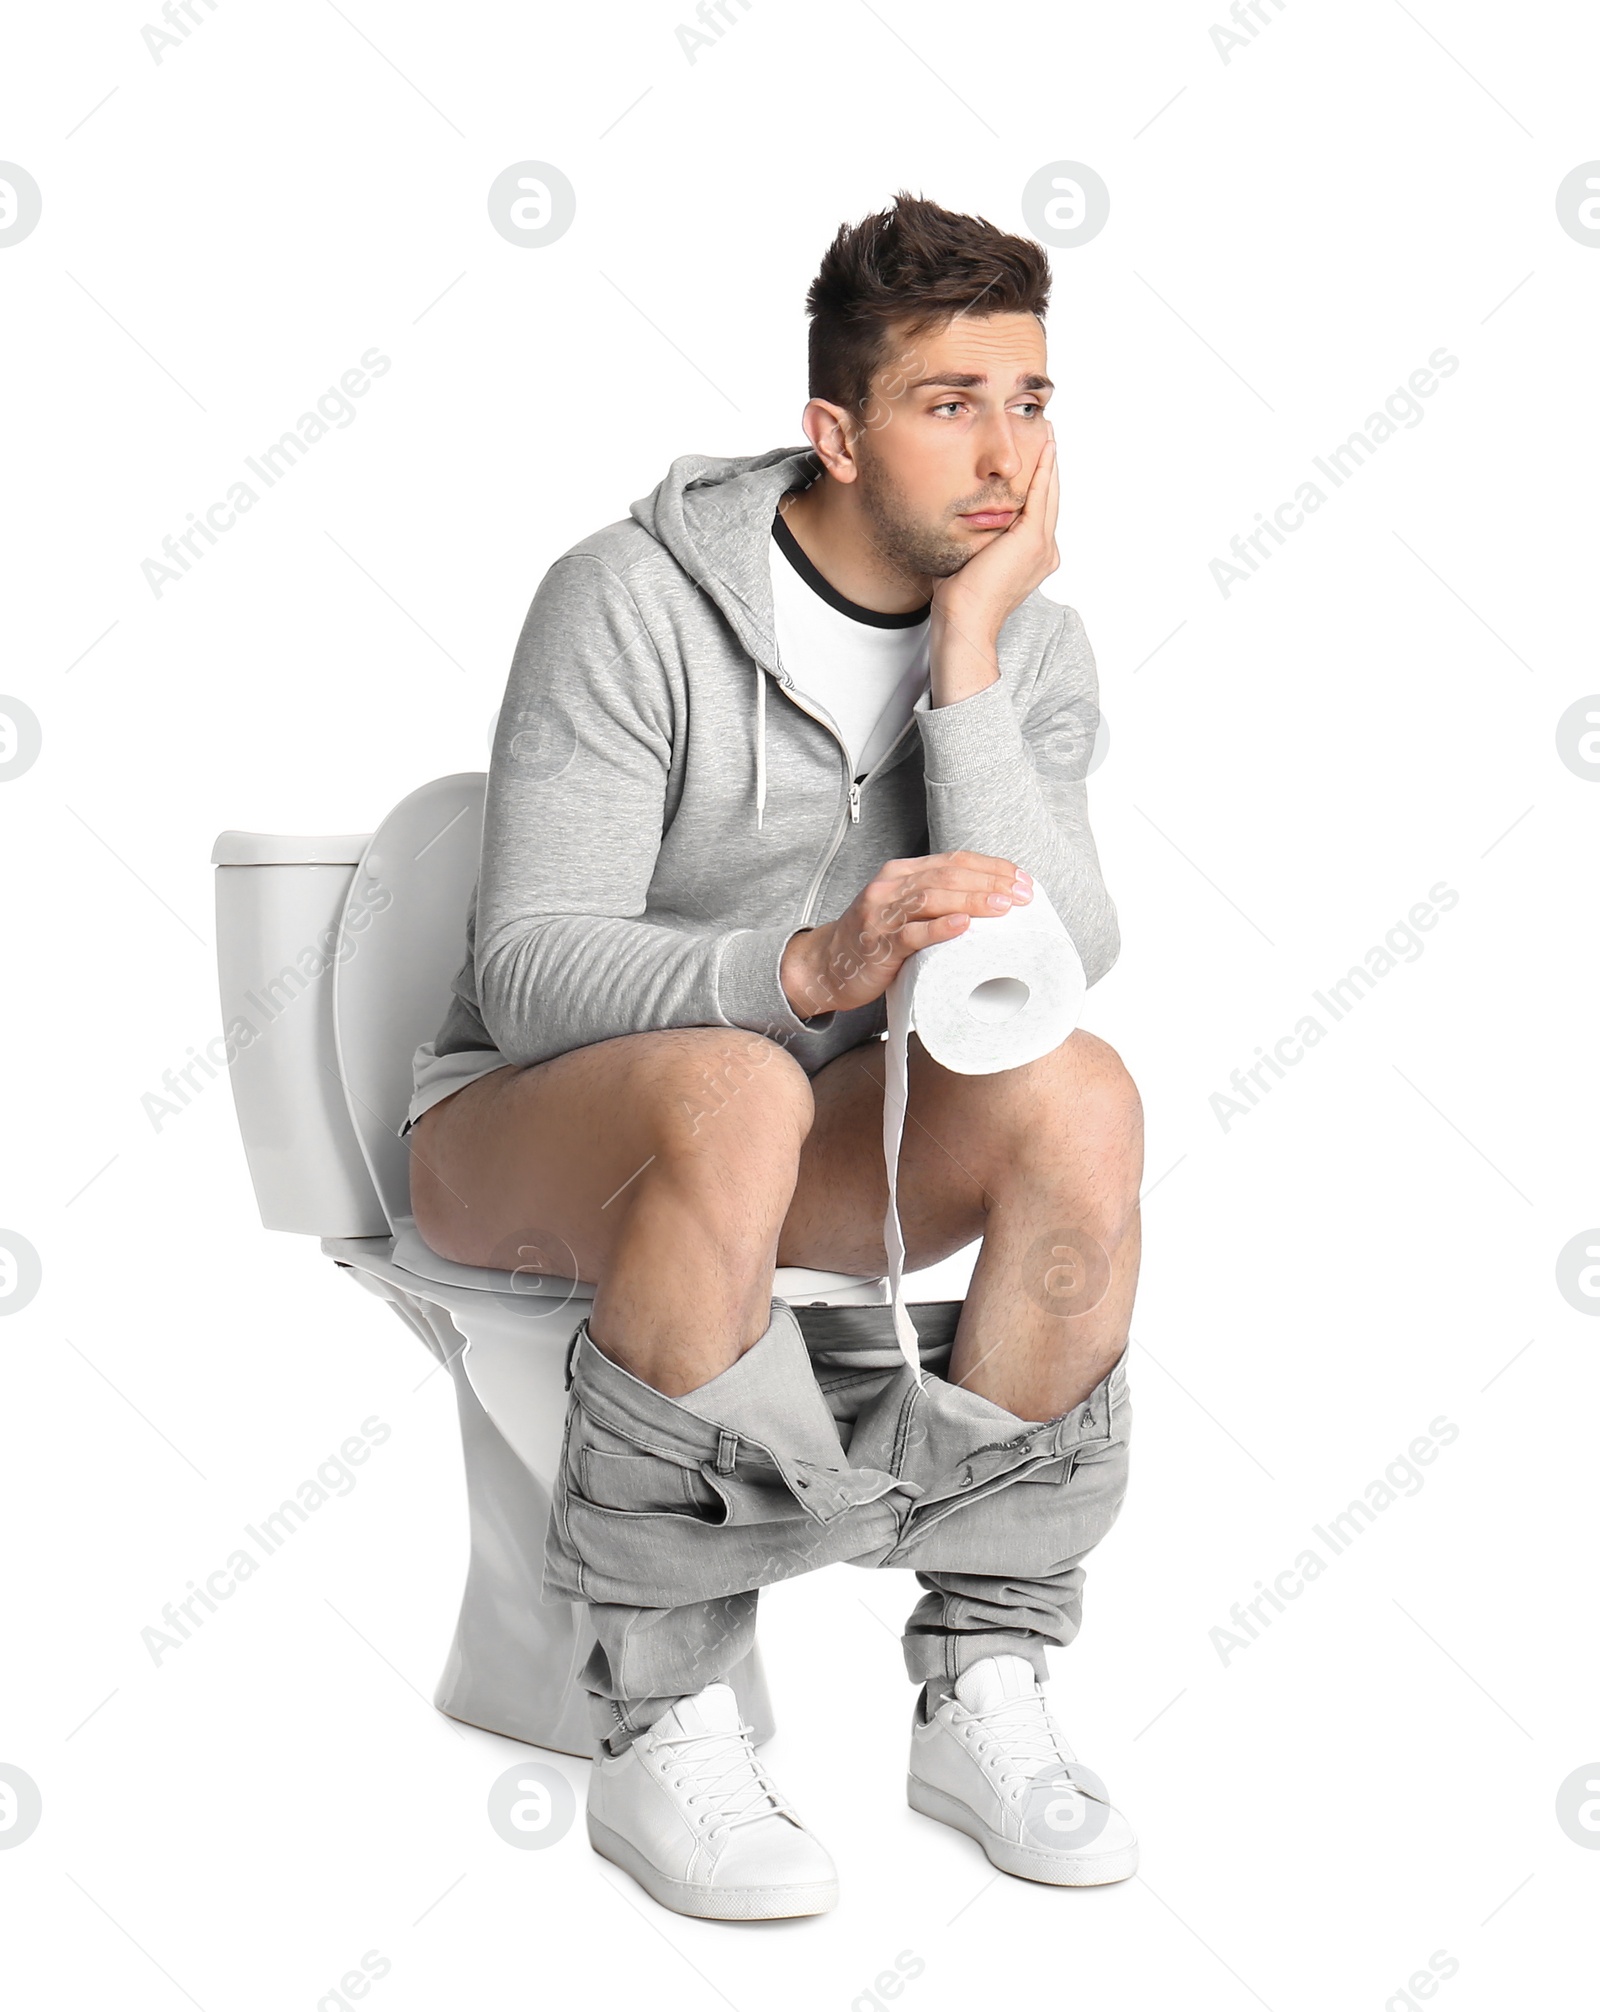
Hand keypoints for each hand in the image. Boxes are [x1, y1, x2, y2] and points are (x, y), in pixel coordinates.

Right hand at [780, 851, 1032, 1019]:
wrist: (825, 966)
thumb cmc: (873, 942)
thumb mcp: (903, 911)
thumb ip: (936, 902)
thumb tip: (992, 906)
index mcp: (901, 874)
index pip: (954, 861)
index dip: (992, 868)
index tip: (1023, 880)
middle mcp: (890, 887)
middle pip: (948, 876)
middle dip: (991, 883)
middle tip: (1023, 895)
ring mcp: (880, 914)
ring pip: (932, 899)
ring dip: (972, 901)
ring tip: (1004, 908)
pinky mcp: (876, 944)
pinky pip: (910, 933)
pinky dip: (938, 928)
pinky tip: (962, 926)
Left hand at [928, 422, 1059, 699]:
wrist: (963, 621)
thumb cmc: (957, 598)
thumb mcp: (968, 556)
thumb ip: (973, 536)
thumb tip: (956, 518)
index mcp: (1032, 558)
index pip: (1037, 511)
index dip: (1036, 482)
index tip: (1032, 456)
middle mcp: (1045, 552)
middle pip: (1048, 498)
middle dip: (1047, 465)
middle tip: (1047, 434)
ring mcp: (1042, 547)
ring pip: (1049, 493)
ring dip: (1049, 461)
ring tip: (1048, 433)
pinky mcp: (1032, 541)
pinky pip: (1041, 496)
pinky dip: (1043, 470)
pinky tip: (1044, 448)